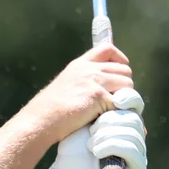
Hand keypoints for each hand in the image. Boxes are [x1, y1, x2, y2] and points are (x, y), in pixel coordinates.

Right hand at [16, 43, 133, 142]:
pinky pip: (121, 102)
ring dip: (125, 98)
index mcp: (80, 64)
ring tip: (111, 109)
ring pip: (127, 84)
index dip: (120, 60)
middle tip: (114, 100)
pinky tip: (108, 117)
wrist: (41, 119)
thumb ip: (85, 80)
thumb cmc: (51, 109)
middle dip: (124, 85)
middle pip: (124, 69)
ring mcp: (94, 81)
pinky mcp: (98, 96)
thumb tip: (108, 87)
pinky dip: (118, 111)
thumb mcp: (67, 84)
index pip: (108, 49)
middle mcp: (89, 69)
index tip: (119, 73)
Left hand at [89, 88, 146, 168]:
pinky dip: (111, 146)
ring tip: (90, 145)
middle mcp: (136, 138)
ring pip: (132, 131)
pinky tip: (96, 152)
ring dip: (107, 135)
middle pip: (133, 117)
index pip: (135, 103)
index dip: (128, 98)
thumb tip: (113, 88)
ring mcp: (139, 154)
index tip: (114, 98)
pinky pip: (132, 149)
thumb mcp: (85, 124)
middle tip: (91, 131)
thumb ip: (100, 106)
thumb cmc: (73, 152)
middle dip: (110, 121)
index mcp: (124, 124)